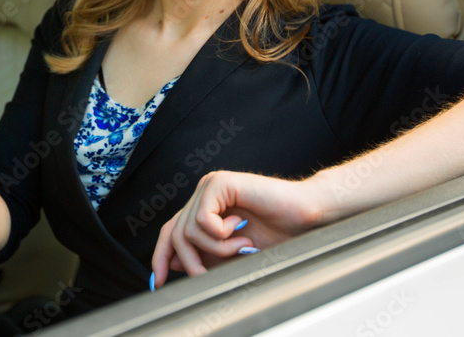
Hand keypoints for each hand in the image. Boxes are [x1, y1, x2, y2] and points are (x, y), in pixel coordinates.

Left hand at [150, 171, 324, 288]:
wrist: (306, 216)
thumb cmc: (278, 232)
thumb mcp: (233, 253)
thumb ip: (206, 255)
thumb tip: (174, 263)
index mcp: (205, 209)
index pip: (171, 231)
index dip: (161, 256)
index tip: (158, 282)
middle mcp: (204, 195)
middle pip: (175, 233)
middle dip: (192, 262)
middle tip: (210, 274)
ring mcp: (210, 186)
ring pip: (188, 230)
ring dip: (216, 249)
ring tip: (242, 247)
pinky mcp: (221, 182)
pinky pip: (202, 219)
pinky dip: (220, 234)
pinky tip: (241, 229)